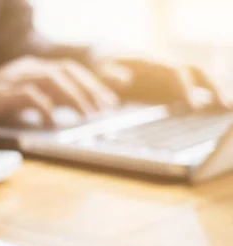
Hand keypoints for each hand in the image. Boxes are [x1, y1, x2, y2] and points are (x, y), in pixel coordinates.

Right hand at [0, 56, 119, 131]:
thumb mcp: (22, 99)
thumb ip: (44, 99)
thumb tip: (72, 109)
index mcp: (31, 67)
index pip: (69, 69)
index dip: (92, 84)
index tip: (107, 102)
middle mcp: (25, 68)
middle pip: (66, 71)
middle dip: (89, 90)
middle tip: (104, 111)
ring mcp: (13, 78)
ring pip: (53, 79)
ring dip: (74, 97)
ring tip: (86, 116)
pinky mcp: (1, 93)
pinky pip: (30, 95)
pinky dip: (45, 107)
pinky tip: (53, 122)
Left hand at [97, 58, 229, 109]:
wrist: (103, 57)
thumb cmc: (99, 66)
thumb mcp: (98, 70)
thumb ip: (109, 76)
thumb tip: (125, 80)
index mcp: (150, 64)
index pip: (175, 73)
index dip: (185, 88)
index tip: (192, 105)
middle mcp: (164, 69)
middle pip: (196, 73)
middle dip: (212, 87)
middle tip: (225, 106)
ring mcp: (167, 79)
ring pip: (198, 83)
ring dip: (214, 94)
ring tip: (227, 110)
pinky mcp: (166, 90)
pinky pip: (189, 94)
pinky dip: (202, 103)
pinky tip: (210, 116)